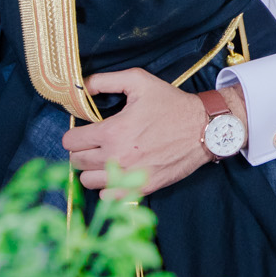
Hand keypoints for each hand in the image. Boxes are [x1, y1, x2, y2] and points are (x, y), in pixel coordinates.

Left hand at [66, 70, 242, 195]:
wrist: (204, 128)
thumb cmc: (172, 104)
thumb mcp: (139, 81)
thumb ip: (105, 80)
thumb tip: (81, 87)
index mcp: (112, 132)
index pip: (71, 141)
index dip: (75, 134)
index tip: (86, 131)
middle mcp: (116, 157)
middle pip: (76, 162)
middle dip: (82, 150)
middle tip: (95, 144)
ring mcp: (129, 176)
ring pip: (87, 181)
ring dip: (92, 170)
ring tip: (104, 159)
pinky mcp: (142, 188)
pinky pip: (107, 197)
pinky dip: (107, 187)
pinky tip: (116, 174)